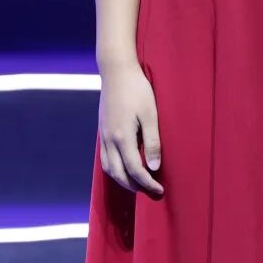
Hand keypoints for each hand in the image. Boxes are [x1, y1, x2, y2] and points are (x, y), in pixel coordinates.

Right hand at [98, 60, 164, 196]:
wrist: (116, 71)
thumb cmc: (137, 90)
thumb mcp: (150, 114)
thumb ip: (152, 142)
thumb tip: (154, 167)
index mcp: (122, 137)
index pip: (135, 170)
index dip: (147, 183)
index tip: (160, 190)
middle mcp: (109, 139)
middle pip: (118, 174)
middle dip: (134, 186)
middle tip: (150, 191)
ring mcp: (103, 135)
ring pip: (108, 168)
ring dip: (122, 180)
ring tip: (138, 183)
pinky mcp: (101, 130)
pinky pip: (104, 158)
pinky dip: (114, 169)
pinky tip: (124, 167)